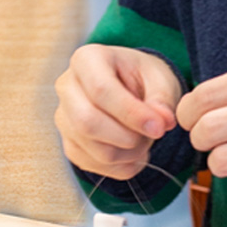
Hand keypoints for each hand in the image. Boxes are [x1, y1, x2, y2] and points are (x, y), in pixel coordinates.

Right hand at [53, 44, 183, 179]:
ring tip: (146, 140)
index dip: (132, 114)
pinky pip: (93, 165)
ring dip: (129, 153)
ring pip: (93, 149)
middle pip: (87, 123)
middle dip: (128, 137)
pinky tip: (135, 152)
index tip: (160, 127)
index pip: (101, 90)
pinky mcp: (69, 143)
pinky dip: (121, 166)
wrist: (128, 87)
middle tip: (154, 134)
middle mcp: (67, 87)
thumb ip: (162, 98)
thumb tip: (162, 122)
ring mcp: (64, 118)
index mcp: (87, 60)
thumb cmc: (142, 77)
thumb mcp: (160, 78)